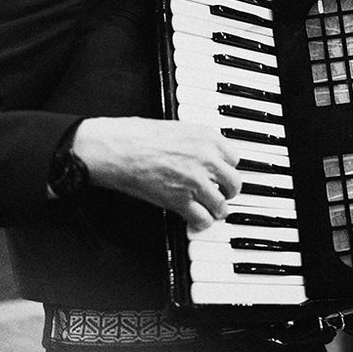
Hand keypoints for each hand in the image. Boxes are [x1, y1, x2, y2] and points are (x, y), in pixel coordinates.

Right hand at [71, 117, 240, 230]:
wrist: (118, 148)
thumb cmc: (138, 135)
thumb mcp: (178, 128)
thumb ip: (197, 142)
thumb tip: (205, 153)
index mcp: (208, 138)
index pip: (234, 159)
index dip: (227, 169)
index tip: (223, 174)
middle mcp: (207, 159)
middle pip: (234, 183)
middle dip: (228, 191)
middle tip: (222, 194)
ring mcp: (196, 181)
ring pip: (221, 205)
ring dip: (217, 211)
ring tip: (212, 212)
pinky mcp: (180, 201)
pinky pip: (203, 219)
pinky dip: (202, 224)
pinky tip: (198, 222)